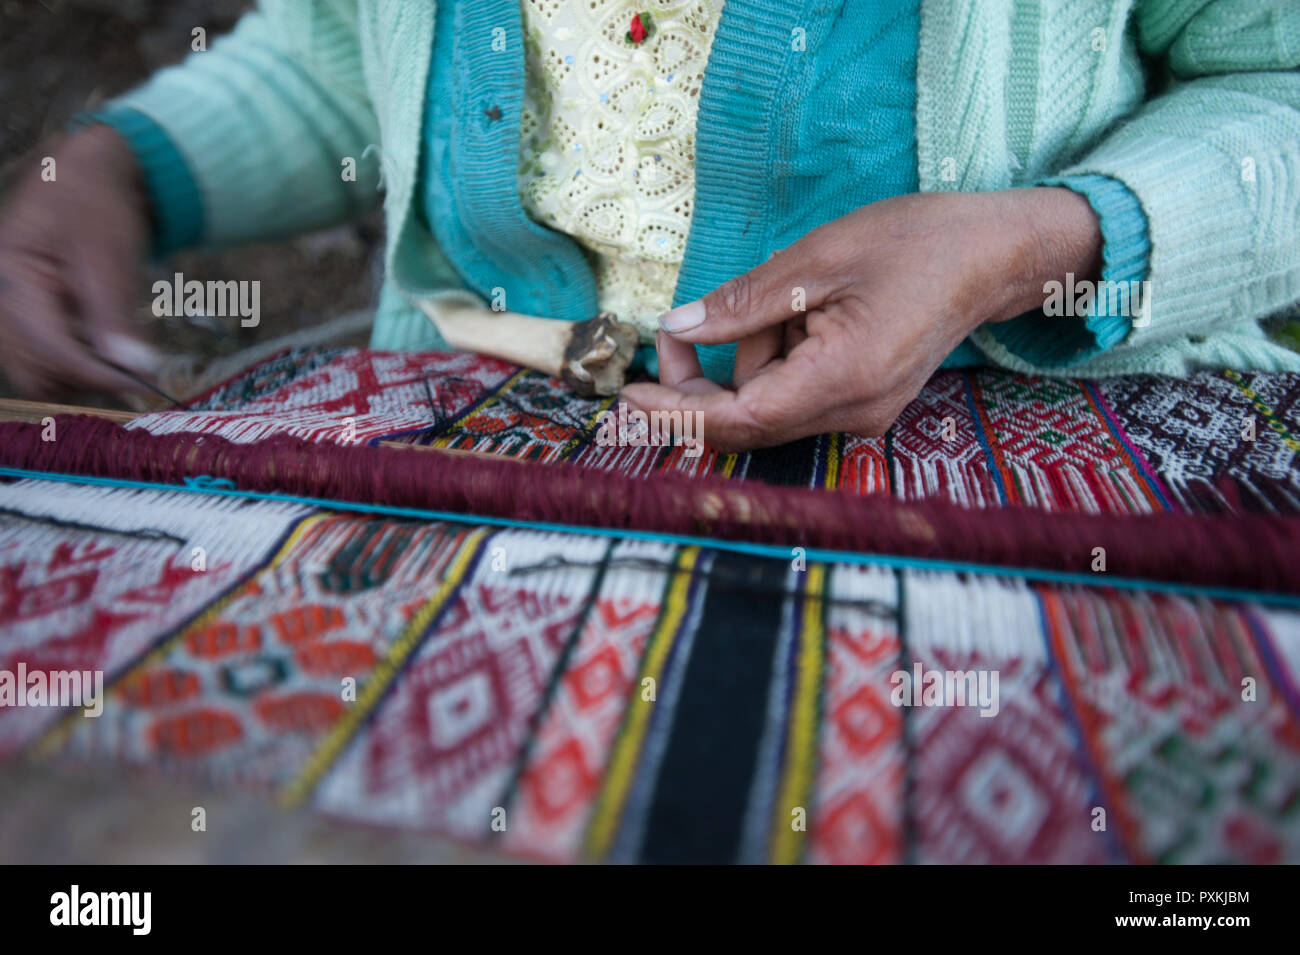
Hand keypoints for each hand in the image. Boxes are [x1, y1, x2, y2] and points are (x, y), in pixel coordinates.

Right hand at [0, 124, 160, 398]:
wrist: (87, 177)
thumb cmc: (95, 204)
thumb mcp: (110, 254)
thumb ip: (116, 314)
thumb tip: (136, 369)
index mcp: (10, 277)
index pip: (48, 348)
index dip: (96, 374)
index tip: (141, 383)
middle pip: (36, 372)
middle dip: (85, 378)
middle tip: (132, 367)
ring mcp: (8, 312)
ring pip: (40, 374)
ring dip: (82, 374)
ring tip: (118, 348)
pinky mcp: (25, 320)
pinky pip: (45, 362)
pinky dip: (77, 363)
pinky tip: (104, 343)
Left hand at [621, 188, 1102, 451]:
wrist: (992, 255)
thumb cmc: (914, 243)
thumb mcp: (817, 259)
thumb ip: (743, 303)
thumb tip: (678, 329)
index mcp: (844, 376)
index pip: (741, 420)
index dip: (677, 414)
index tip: (629, 394)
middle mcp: (853, 413)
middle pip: (748, 426)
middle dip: (697, 390)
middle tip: (674, 339)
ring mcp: (862, 415)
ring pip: (768, 411)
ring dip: (743, 365)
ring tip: (772, 300)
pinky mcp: (863, 404)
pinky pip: (794, 399)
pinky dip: (771, 365)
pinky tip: (790, 318)